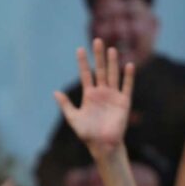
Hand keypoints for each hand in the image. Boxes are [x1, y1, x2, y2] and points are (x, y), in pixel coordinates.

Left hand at [54, 38, 134, 157]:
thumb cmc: (88, 133)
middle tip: (97, 41)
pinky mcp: (123, 102)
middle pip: (100, 70)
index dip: (83, 62)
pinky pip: (127, 87)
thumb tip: (55, 92)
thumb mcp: (73, 118)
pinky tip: (129, 65)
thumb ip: (66, 105)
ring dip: (113, 63)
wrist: (102, 145)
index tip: (80, 49)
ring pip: (113, 75)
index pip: (86, 74)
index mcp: (89, 95)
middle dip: (98, 56)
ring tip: (112, 49)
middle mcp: (102, 92)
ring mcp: (113, 96)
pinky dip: (128, 77)